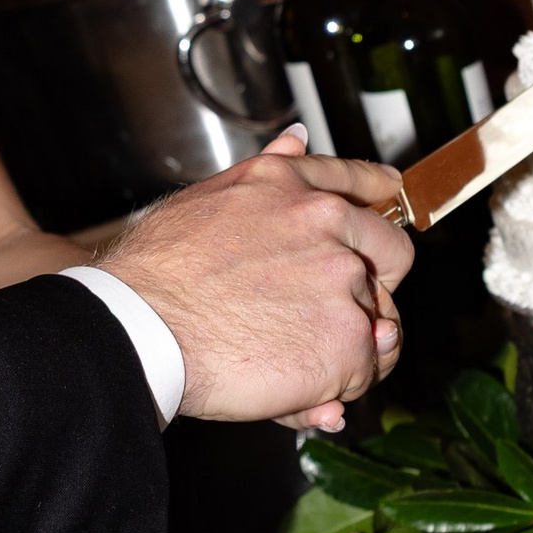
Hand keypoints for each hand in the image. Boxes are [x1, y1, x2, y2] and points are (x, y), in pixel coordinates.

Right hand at [104, 127, 409, 429]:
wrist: (141, 327)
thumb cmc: (156, 275)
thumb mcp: (208, 199)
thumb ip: (266, 174)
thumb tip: (295, 140)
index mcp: (289, 188)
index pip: (354, 179)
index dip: (377, 192)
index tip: (390, 193)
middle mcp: (326, 224)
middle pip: (389, 257)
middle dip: (368, 286)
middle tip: (324, 316)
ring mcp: (342, 281)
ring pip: (377, 322)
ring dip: (345, 346)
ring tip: (292, 363)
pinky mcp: (348, 341)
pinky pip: (363, 372)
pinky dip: (335, 388)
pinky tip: (297, 392)